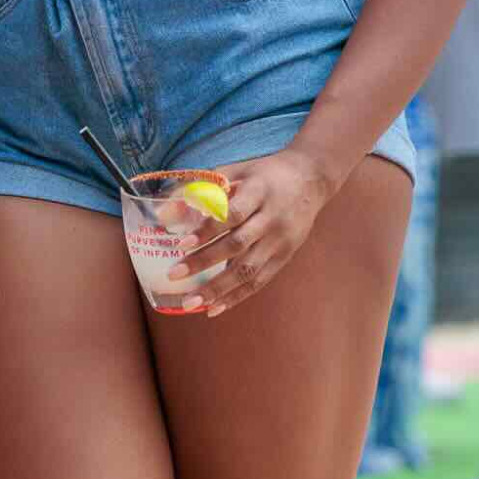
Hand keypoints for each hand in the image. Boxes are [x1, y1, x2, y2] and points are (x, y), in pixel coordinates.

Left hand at [164, 148, 334, 318]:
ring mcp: (281, 241)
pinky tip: (214, 308)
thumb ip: (204, 188)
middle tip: (174, 274)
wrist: (311, 179)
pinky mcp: (285, 257)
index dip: (207, 229)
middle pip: (237, 245)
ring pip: (248, 270)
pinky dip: (236, 296)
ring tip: (191, 302)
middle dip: (204, 262)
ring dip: (218, 289)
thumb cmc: (265, 173)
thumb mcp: (237, 170)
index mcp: (259, 191)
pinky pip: (260, 281)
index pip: (233, 214)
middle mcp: (272, 218)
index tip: (181, 243)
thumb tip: (166, 210)